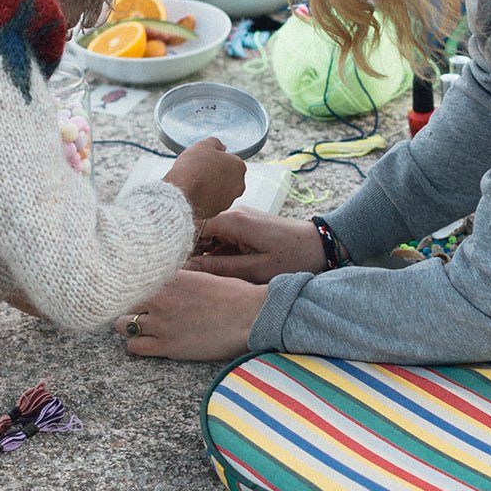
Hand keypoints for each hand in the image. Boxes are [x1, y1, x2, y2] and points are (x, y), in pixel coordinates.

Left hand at [114, 270, 267, 360]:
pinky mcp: (167, 345)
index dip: (128, 283)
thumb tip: (162, 277)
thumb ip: (176, 277)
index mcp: (169, 276)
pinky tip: (146, 341)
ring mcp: (161, 322)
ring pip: (121, 324)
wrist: (251, 317)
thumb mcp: (201, 275)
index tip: (127, 287)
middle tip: (134, 308)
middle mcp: (160, 297)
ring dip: (128, 324)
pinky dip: (136, 344)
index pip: (131, 276)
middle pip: (122, 299)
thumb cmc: (233, 294)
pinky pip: (134, 346)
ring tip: (139, 325)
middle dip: (125, 303)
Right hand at [162, 137, 245, 221]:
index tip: (206, 163)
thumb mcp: (204, 145)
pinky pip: (214, 202)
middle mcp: (239, 184)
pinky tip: (195, 194)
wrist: (182, 193)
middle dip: (218, 175)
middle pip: (228, 177)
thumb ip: (216, 143)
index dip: (217, 161)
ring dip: (212, 187)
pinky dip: (207, 198)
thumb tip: (222, 147)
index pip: (231, 161)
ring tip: (196, 184)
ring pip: (222, 190)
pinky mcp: (219, 210)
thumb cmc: (193, 168)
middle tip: (201, 172)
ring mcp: (230, 199)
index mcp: (239, 166)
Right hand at [186, 207, 325, 282]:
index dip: (178, 246)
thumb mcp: (254, 270)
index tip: (170, 266)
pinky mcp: (243, 226)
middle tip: (180, 276)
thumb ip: (218, 269)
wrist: (320, 245)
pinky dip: (214, 252)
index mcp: (233, 221)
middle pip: (196, 230)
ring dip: (201, 253)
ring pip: (206, 235)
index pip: (190, 226)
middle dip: (187, 251)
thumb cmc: (293, 258)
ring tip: (196, 276)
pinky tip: (213, 271)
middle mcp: (232, 214)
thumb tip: (185, 269)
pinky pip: (219, 237)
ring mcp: (238, 218)